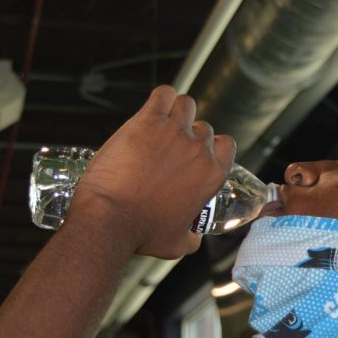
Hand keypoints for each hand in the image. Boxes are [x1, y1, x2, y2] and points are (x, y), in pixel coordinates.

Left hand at [67, 85, 235, 258]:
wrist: (110, 220)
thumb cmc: (142, 233)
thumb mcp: (178, 244)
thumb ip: (192, 236)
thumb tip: (194, 236)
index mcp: (212, 175)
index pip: (226, 144)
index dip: (212, 146)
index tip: (196, 153)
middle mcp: (198, 150)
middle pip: (203, 127)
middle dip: (188, 134)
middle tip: (167, 147)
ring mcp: (174, 132)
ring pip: (186, 104)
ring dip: (176, 111)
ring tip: (159, 124)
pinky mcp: (147, 121)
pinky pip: (164, 93)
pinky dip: (161, 97)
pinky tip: (152, 109)